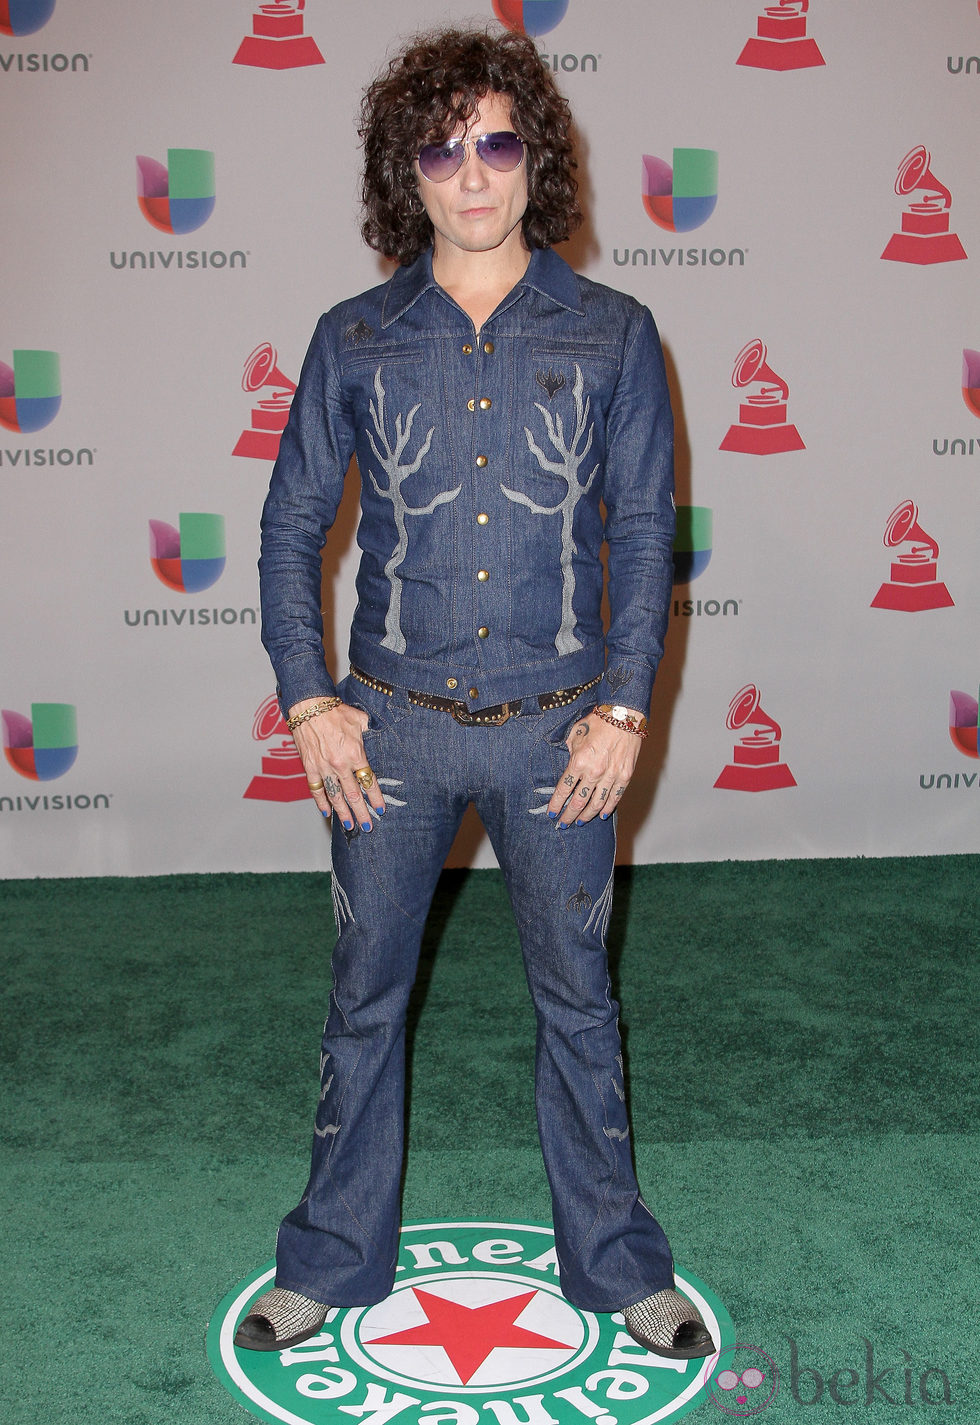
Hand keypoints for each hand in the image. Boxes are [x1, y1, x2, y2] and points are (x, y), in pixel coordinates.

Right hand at [288, 698, 384, 830]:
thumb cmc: (336, 712)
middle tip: (368, 826)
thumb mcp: (360, 720)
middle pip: (353, 795)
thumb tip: (378, 739)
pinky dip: (321, 802)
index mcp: (355, 754)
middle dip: (362, 812)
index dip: (375, 798)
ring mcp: (324, 768)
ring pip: (335, 796)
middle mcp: (340, 764)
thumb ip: (370, 734)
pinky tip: (327, 812)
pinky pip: (316, 789)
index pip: (368, 782)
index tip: (380, 810)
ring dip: (343, 812)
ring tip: (350, 825)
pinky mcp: (310, 767)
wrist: (309, 707)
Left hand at [546, 707, 643, 826]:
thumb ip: (571, 753)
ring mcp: (611, 776)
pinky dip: (608, 808)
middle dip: (569, 815)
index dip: (556, 804)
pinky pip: (615, 797)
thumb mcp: (575, 734)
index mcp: (579, 761)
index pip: (564, 789)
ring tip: (580, 822)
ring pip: (597, 804)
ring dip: (586, 816)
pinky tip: (601, 815)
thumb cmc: (598, 722)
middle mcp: (594, 772)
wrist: (624, 716)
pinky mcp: (625, 776)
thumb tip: (569, 767)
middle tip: (563, 824)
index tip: (552, 813)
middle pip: (578, 802)